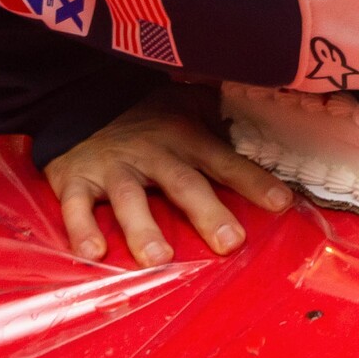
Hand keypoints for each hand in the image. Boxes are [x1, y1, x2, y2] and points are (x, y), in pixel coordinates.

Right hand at [42, 86, 290, 264]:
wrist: (82, 99)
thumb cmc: (147, 114)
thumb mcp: (188, 106)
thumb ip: (220, 120)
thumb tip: (264, 121)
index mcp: (186, 139)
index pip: (225, 162)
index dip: (253, 181)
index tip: (282, 204)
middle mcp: (153, 154)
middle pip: (183, 185)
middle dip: (208, 213)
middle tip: (230, 243)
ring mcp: (114, 168)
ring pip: (130, 199)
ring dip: (144, 229)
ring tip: (159, 259)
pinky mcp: (76, 180)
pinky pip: (77, 207)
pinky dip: (82, 230)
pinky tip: (93, 254)